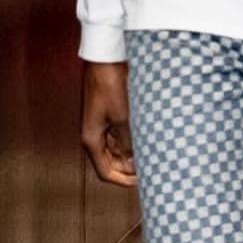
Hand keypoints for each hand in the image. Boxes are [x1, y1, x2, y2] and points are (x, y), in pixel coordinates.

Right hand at [80, 60, 138, 186]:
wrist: (105, 61)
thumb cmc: (108, 85)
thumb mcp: (122, 117)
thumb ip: (127, 143)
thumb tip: (133, 163)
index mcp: (91, 139)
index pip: (105, 172)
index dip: (123, 181)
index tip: (142, 182)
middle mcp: (94, 136)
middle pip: (111, 163)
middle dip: (128, 169)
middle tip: (150, 169)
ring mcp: (100, 126)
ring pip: (116, 151)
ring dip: (131, 155)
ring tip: (151, 156)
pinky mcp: (108, 116)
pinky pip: (119, 137)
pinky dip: (131, 142)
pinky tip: (146, 141)